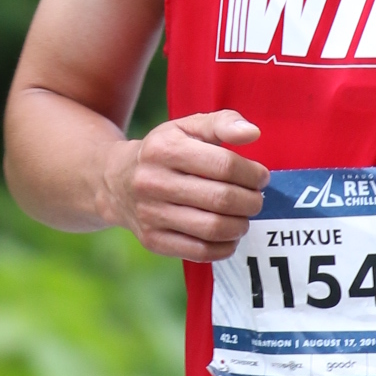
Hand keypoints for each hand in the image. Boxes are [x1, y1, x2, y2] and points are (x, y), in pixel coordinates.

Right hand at [104, 110, 266, 259]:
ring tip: (243, 217)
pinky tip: (229, 235)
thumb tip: (252, 133)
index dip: (252, 174)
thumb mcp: (187, 127)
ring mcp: (150, 214)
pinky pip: (200, 252)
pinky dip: (224, 247)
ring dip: (241, 225)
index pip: (224, 164)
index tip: (261, 177)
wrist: (115, 182)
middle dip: (251, 201)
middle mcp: (152, 182)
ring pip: (213, 228)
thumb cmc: (164, 151)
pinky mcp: (153, 240)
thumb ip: (222, 123)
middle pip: (221, 199)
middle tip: (256, 199)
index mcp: (164, 149)